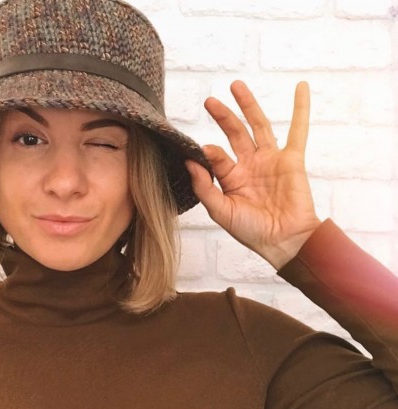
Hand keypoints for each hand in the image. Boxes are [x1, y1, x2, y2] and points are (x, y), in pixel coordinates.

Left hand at [186, 80, 321, 268]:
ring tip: (236, 86)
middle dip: (223, 116)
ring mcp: (270, 160)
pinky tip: (300, 88)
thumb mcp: (221, 210)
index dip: (207, 152)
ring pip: (258, 126)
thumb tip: (189, 161)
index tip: (197, 150)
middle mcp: (249, 165)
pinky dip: (301, 109)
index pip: (216, 156)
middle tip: (209, 101)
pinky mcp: (291, 160)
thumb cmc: (251, 230)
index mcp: (231, 178)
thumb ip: (204, 186)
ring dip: (248, 105)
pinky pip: (298, 130)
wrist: (283, 240)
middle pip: (235, 133)